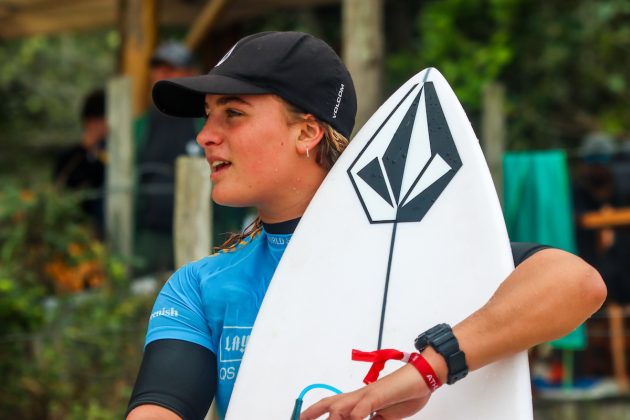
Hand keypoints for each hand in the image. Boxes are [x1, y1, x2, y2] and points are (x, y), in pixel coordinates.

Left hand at [300, 364, 430, 419]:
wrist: (423, 376)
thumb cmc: (405, 394)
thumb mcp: (386, 415)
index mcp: (359, 400)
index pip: (333, 406)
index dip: (316, 413)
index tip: (302, 419)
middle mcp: (359, 395)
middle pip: (329, 403)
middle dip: (311, 413)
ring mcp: (367, 394)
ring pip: (340, 406)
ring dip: (329, 418)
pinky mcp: (378, 395)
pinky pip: (362, 408)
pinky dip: (354, 417)